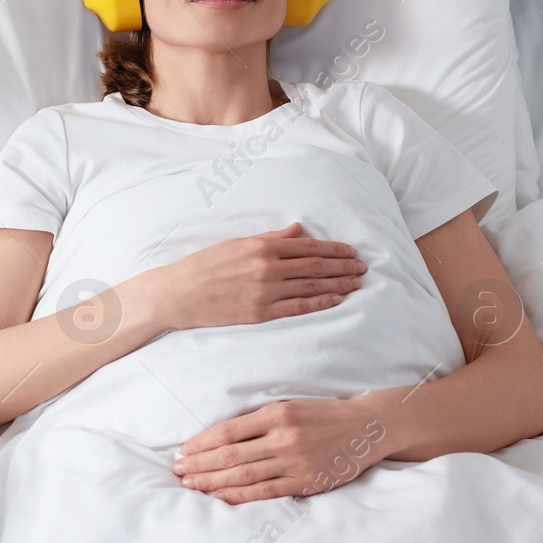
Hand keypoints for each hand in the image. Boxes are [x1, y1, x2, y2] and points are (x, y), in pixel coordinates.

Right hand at [151, 222, 365, 330]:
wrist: (179, 292)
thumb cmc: (205, 265)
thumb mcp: (237, 243)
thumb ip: (270, 237)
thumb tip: (299, 230)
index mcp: (262, 246)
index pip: (309, 247)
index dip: (334, 249)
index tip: (351, 252)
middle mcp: (268, 267)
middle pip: (316, 266)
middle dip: (343, 267)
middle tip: (363, 268)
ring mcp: (266, 291)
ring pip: (312, 286)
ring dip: (338, 284)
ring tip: (356, 283)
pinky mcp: (261, 312)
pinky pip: (299, 307)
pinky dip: (321, 302)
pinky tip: (337, 299)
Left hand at [172, 396, 388, 502]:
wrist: (366, 427)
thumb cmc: (322, 414)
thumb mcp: (289, 405)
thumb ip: (259, 419)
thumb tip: (221, 435)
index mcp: (276, 414)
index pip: (228, 431)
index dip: (201, 443)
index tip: (182, 450)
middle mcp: (283, 438)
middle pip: (231, 455)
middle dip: (199, 464)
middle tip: (177, 471)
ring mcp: (295, 462)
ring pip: (244, 476)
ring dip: (213, 482)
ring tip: (191, 484)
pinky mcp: (306, 482)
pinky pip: (266, 492)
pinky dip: (240, 496)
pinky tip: (220, 497)